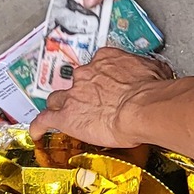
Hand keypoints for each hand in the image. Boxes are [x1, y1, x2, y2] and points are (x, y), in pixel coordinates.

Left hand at [30, 48, 176, 146]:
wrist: (143, 108)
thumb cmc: (152, 90)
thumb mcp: (155, 71)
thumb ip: (146, 71)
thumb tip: (155, 74)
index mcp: (106, 60)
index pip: (96, 66)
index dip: (99, 78)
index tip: (105, 85)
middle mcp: (86, 74)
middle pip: (76, 82)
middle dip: (80, 92)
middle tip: (90, 103)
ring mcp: (73, 95)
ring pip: (58, 99)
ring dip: (60, 106)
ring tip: (63, 115)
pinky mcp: (66, 116)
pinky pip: (45, 120)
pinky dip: (39, 126)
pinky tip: (38, 132)